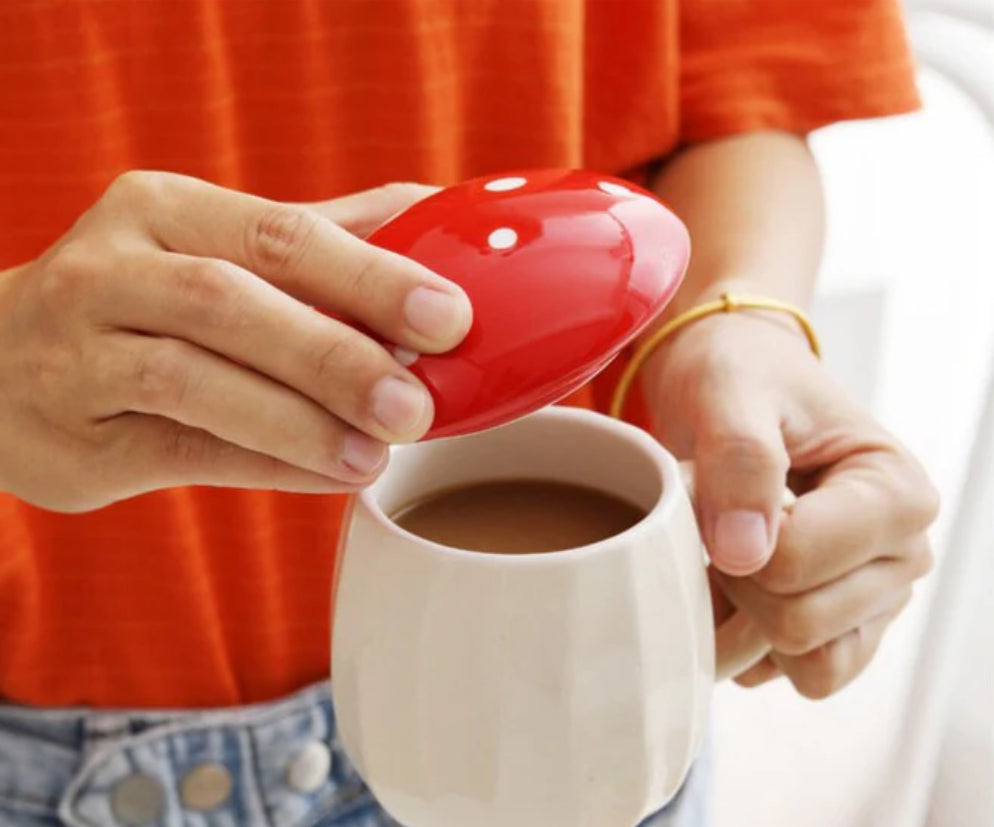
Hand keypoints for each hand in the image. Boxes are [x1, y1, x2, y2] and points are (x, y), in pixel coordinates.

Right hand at [0, 173, 470, 511]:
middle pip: (232, 302)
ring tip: (376, 454)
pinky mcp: (79, 435)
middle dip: (334, 355)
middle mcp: (110, 269)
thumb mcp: (213, 247)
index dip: (369, 276)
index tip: (448, 318)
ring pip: (194, 380)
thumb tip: (440, 220)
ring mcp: (80, 352)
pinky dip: (265, 465)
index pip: (279, 233)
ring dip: (299, 421)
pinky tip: (328, 477)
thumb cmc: (142, 300)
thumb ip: (320, 239)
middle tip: (417, 405)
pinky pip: (181, 449)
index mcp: (164, 210)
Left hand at [642, 305, 938, 697]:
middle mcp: (902, 555)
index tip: (720, 488)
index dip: (734, 534)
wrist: (734, 383)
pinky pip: (787, 674)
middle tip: (718, 515)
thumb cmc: (740, 377)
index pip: (796, 563)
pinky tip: (728, 579)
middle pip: (798, 624)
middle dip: (734, 576)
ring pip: (802, 662)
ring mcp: (873, 598)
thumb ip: (740, 457)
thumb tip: (745, 554)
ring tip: (725, 547)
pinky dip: (744, 639)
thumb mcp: (730, 391)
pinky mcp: (839, 626)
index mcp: (897, 493)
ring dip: (740, 614)